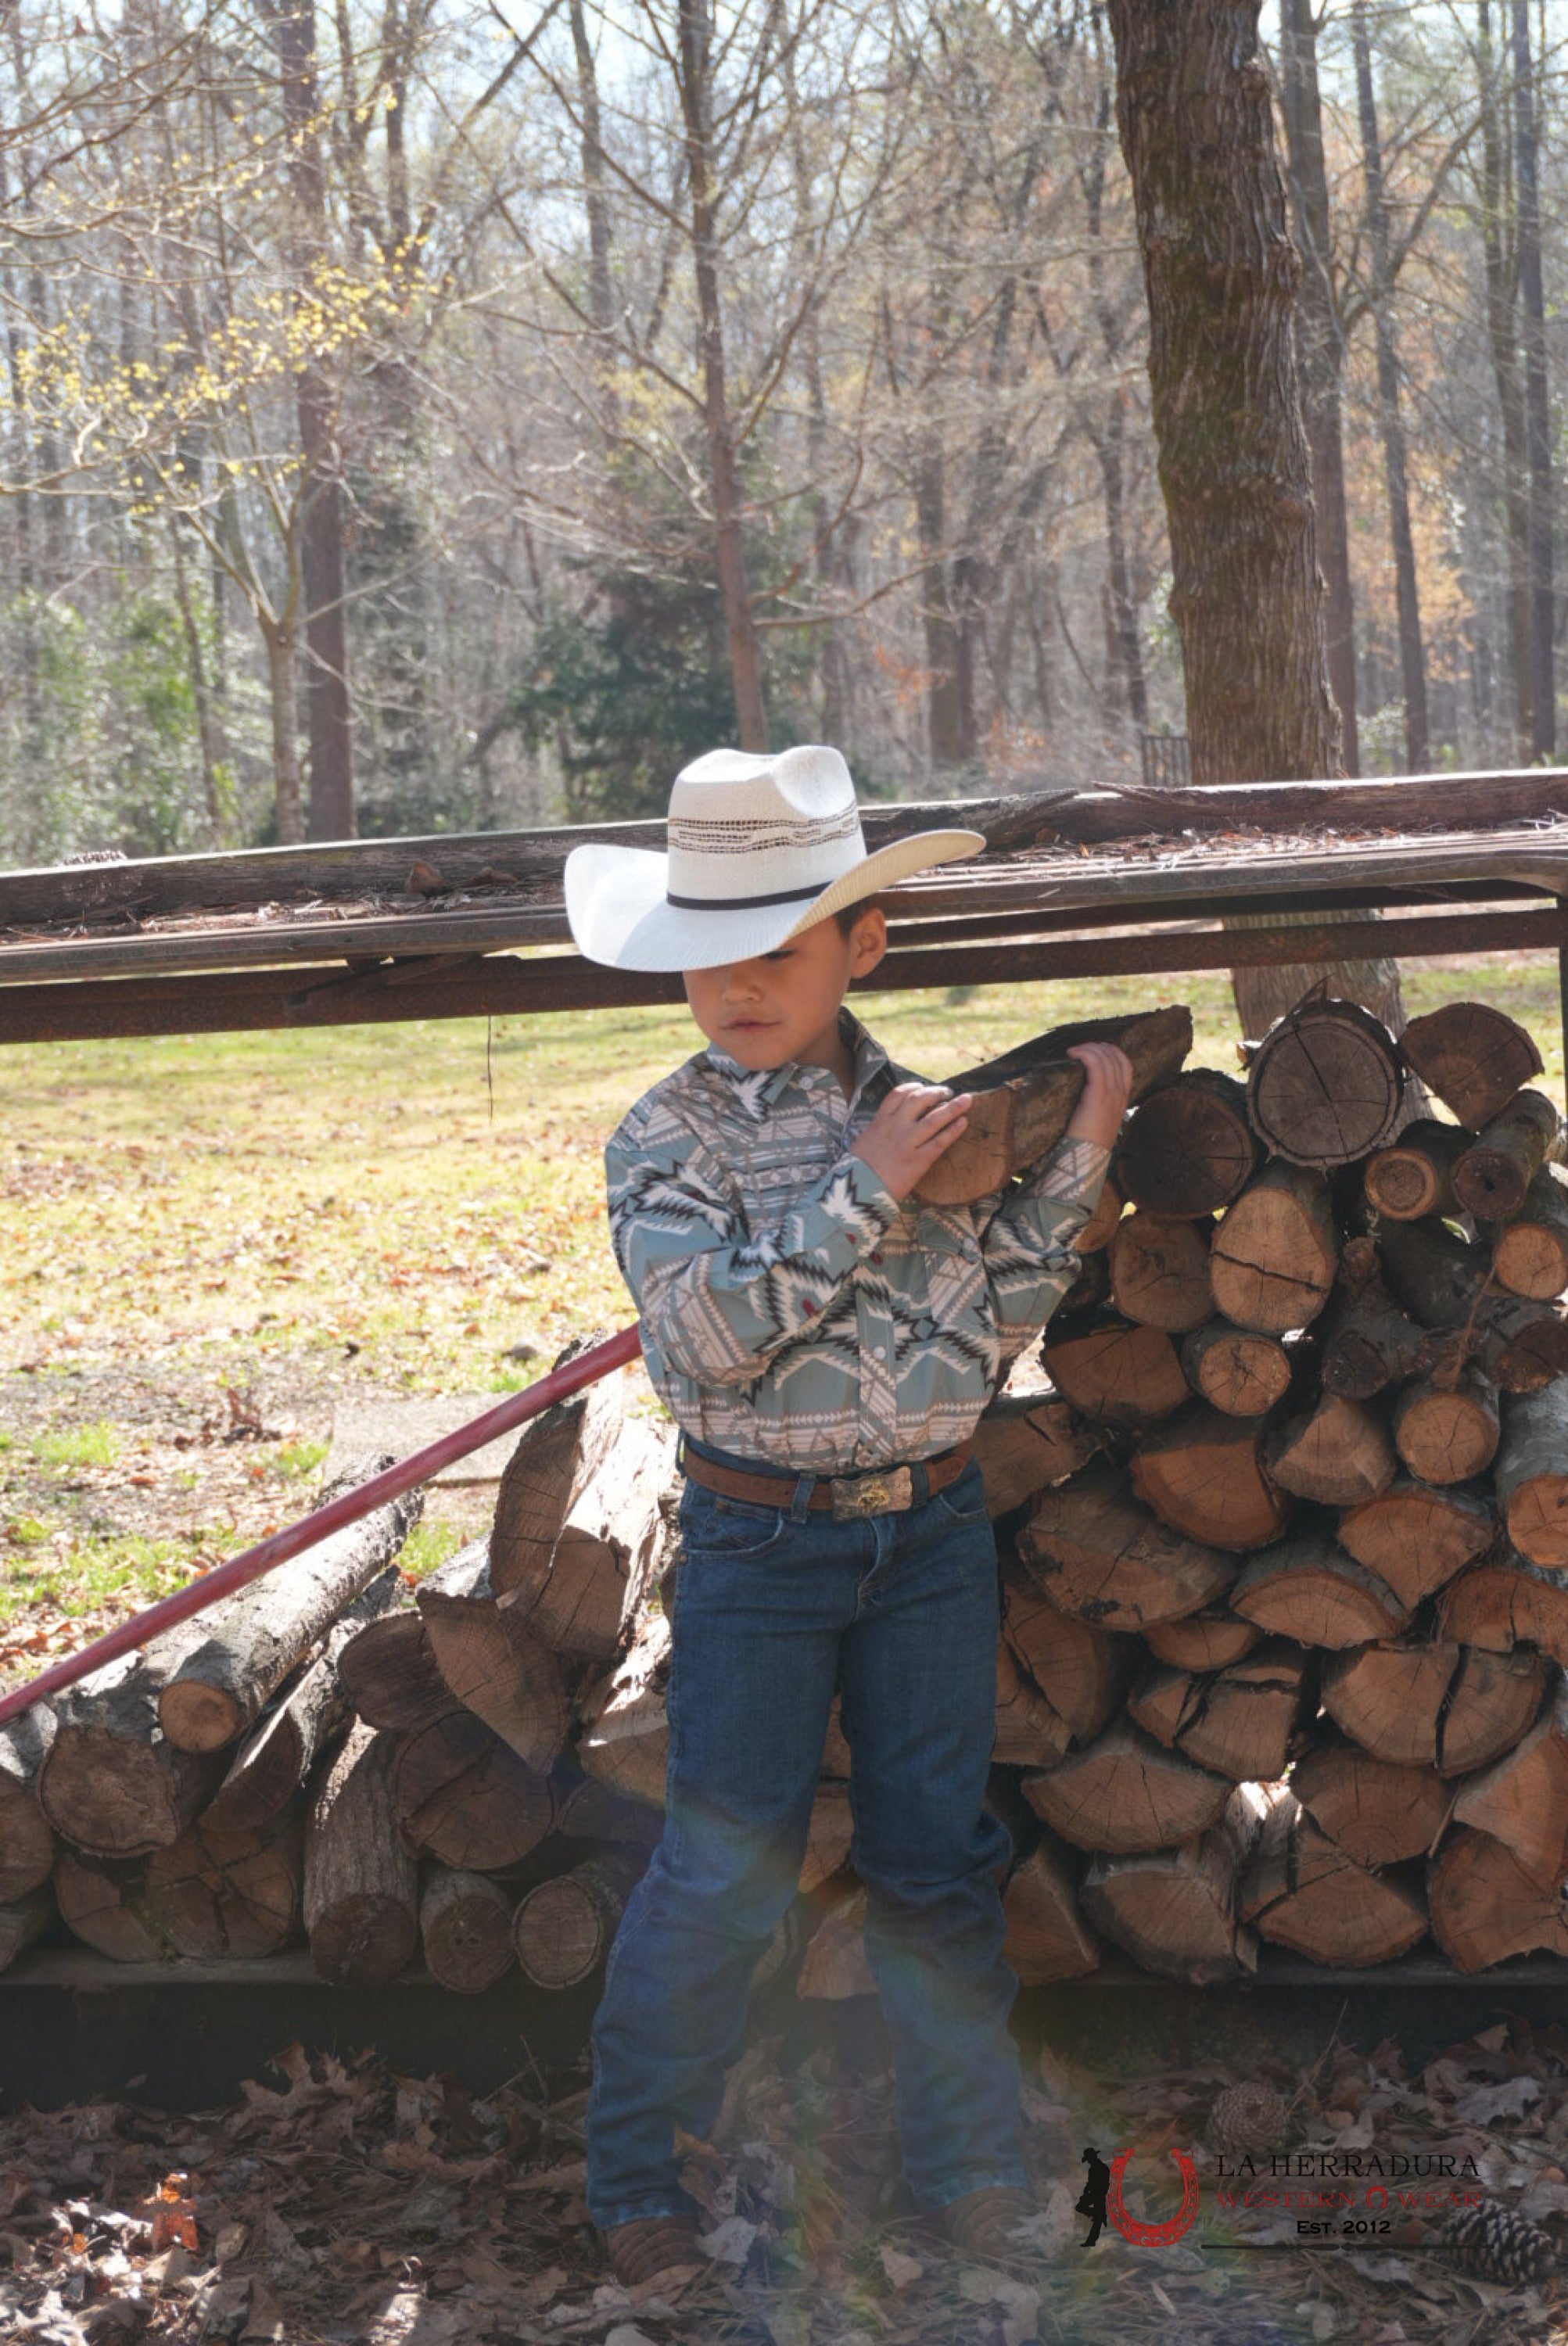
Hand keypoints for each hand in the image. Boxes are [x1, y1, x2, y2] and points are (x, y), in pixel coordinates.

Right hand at [850, 1082, 971, 1200]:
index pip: (898, 1095)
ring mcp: (908, 1143)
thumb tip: (885, 1127)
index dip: (913, 1088)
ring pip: (934, 1119)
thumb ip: (877, 1131)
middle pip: (919, 1101)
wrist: (855, 1190)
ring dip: (953, 1107)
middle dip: (935, 1093)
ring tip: (967, 1100)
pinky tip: (963, 1122)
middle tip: (947, 1092)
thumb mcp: (862, 1142)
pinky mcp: (918, 1161)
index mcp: (880, 1122)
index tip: (922, 1087)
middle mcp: (895, 1127)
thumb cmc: (855, 1170)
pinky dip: (953, 1131)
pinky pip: (939, 1142)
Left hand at [1065, 1042, 1133, 1149]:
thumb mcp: (1098, 1118)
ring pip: (1105, 1058)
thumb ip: (1097, 1102)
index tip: (1096, 1048)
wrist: (1086, 1157)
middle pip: (1115, 1057)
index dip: (1112, 1051)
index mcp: (1122, 1098)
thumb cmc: (1087, 1140)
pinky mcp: (1097, 1095)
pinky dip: (1084, 1054)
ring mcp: (1111, 1094)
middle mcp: (1120, 1094)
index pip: (1125, 1064)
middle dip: (1097, 1047)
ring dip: (1088, 1048)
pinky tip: (1073, 1054)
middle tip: (1079, 1048)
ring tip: (1074, 1051)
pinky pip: (1095, 1065)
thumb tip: (1083, 1088)